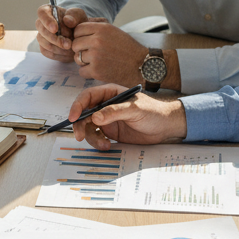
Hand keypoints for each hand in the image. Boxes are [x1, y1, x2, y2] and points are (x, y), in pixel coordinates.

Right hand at [34, 4, 92, 60]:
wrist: (79, 34)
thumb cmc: (77, 22)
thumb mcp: (79, 15)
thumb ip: (74, 15)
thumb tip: (67, 20)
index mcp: (48, 11)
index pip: (42, 13)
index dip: (47, 21)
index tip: (55, 29)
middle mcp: (42, 23)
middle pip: (42, 30)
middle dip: (55, 39)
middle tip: (68, 44)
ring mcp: (42, 36)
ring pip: (44, 44)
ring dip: (59, 48)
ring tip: (71, 48)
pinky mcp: (44, 48)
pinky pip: (48, 53)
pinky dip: (59, 55)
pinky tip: (68, 53)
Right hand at [68, 84, 186, 150]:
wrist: (166, 127)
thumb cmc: (154, 112)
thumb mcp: (135, 109)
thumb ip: (115, 112)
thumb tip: (95, 117)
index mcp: (110, 93)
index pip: (88, 96)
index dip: (78, 106)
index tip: (73, 118)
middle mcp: (105, 105)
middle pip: (84, 113)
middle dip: (79, 125)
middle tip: (79, 136)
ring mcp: (107, 119)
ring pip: (88, 128)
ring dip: (91, 138)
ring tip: (104, 145)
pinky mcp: (111, 132)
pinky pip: (97, 137)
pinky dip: (98, 143)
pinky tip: (108, 146)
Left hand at [71, 23, 181, 89]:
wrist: (142, 65)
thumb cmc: (128, 49)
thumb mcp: (114, 31)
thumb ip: (97, 29)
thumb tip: (78, 29)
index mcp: (102, 28)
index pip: (78, 29)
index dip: (81, 36)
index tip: (87, 42)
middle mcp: (97, 40)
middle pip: (75, 44)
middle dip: (81, 49)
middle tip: (92, 54)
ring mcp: (95, 56)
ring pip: (77, 58)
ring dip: (84, 62)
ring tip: (97, 62)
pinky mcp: (96, 71)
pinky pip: (81, 71)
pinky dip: (88, 72)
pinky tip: (99, 70)